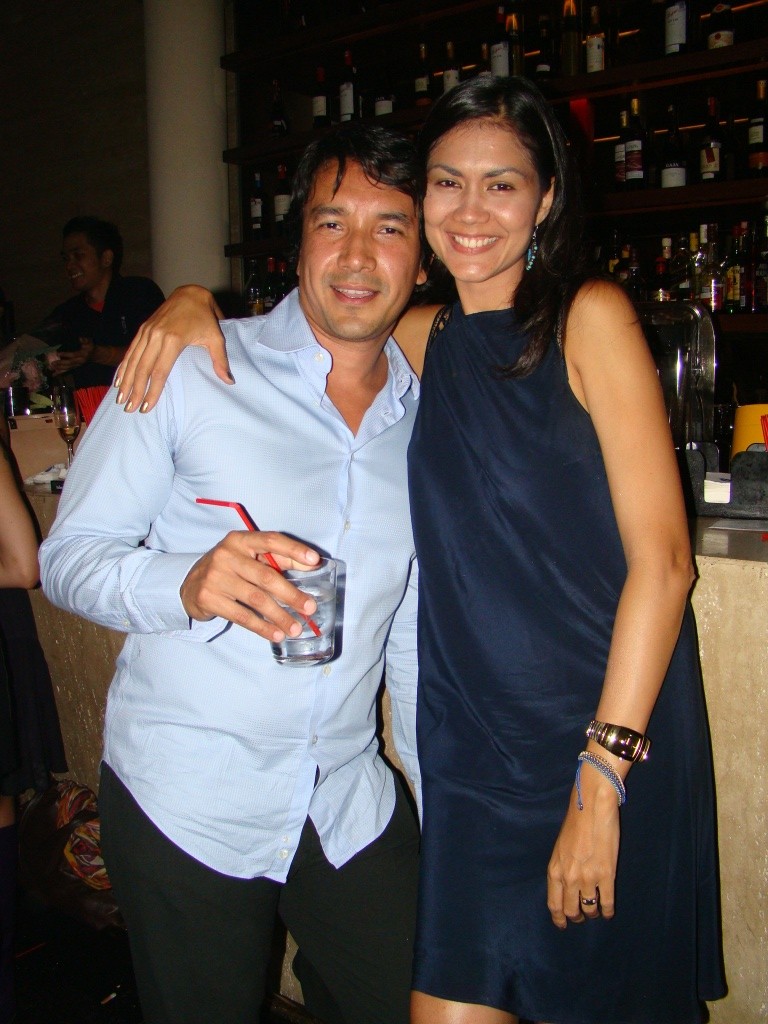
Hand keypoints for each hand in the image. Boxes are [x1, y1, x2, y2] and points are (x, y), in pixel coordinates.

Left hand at [51, 337, 93, 374]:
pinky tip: (54, 374)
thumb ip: (85, 340)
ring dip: (59, 369)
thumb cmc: (90, 347)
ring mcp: (77, 365)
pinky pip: (67, 371)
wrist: (95, 355)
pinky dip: (60, 373)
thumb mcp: (89, 342)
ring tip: (51, 368)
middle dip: (60, 364)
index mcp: (82, 355)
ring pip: (67, 368)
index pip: (73, 355)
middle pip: (69, 363)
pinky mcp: (75, 367)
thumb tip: (81, 338)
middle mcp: (79, 362)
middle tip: (52, 363)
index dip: (65, 355)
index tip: (57, 353)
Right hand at [115, 285, 231, 412]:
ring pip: (133, 360)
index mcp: (173, 340)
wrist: (190, 292)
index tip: (147, 407)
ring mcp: (147, 331)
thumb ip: (220, 360)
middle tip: (129, 409)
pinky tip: (118, 379)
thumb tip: (229, 381)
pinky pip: (130, 350)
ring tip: (120, 399)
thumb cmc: (205, 317)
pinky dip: (123, 365)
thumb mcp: (216, 337)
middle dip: (135, 391)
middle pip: (143, 369)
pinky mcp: (143, 328)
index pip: (160, 371)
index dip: (152, 391)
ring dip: (126, 380)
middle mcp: (156, 336)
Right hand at [180, 530, 320, 640]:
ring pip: (256, 599)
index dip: (294, 550)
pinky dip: (262, 627)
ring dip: (280, 616)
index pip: (271, 540)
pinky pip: (242, 616)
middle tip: (310, 608)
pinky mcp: (209, 598)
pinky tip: (276, 634)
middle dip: (291, 594)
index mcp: (241, 540)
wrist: (191, 585)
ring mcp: (216, 577)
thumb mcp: (248, 558)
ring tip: (296, 628)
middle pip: (266, 576)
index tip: (315, 561)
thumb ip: (277, 559)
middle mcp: (227, 555)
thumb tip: (312, 566)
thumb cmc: (229, 569)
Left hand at [546, 762, 620, 927]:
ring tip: (596, 912)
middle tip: (582, 917)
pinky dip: (608, 911)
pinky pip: (607, 902)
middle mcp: (569, 877)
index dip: (558, 917)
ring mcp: (588, 878)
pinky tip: (608, 912)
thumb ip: (562, 867)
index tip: (562, 924)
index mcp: (554, 869)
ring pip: (589, 909)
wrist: (592, 807)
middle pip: (571, 910)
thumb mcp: (561, 847)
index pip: (553, 903)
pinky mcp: (606, 875)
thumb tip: (566, 885)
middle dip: (576, 917)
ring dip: (592, 913)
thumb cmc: (576, 823)